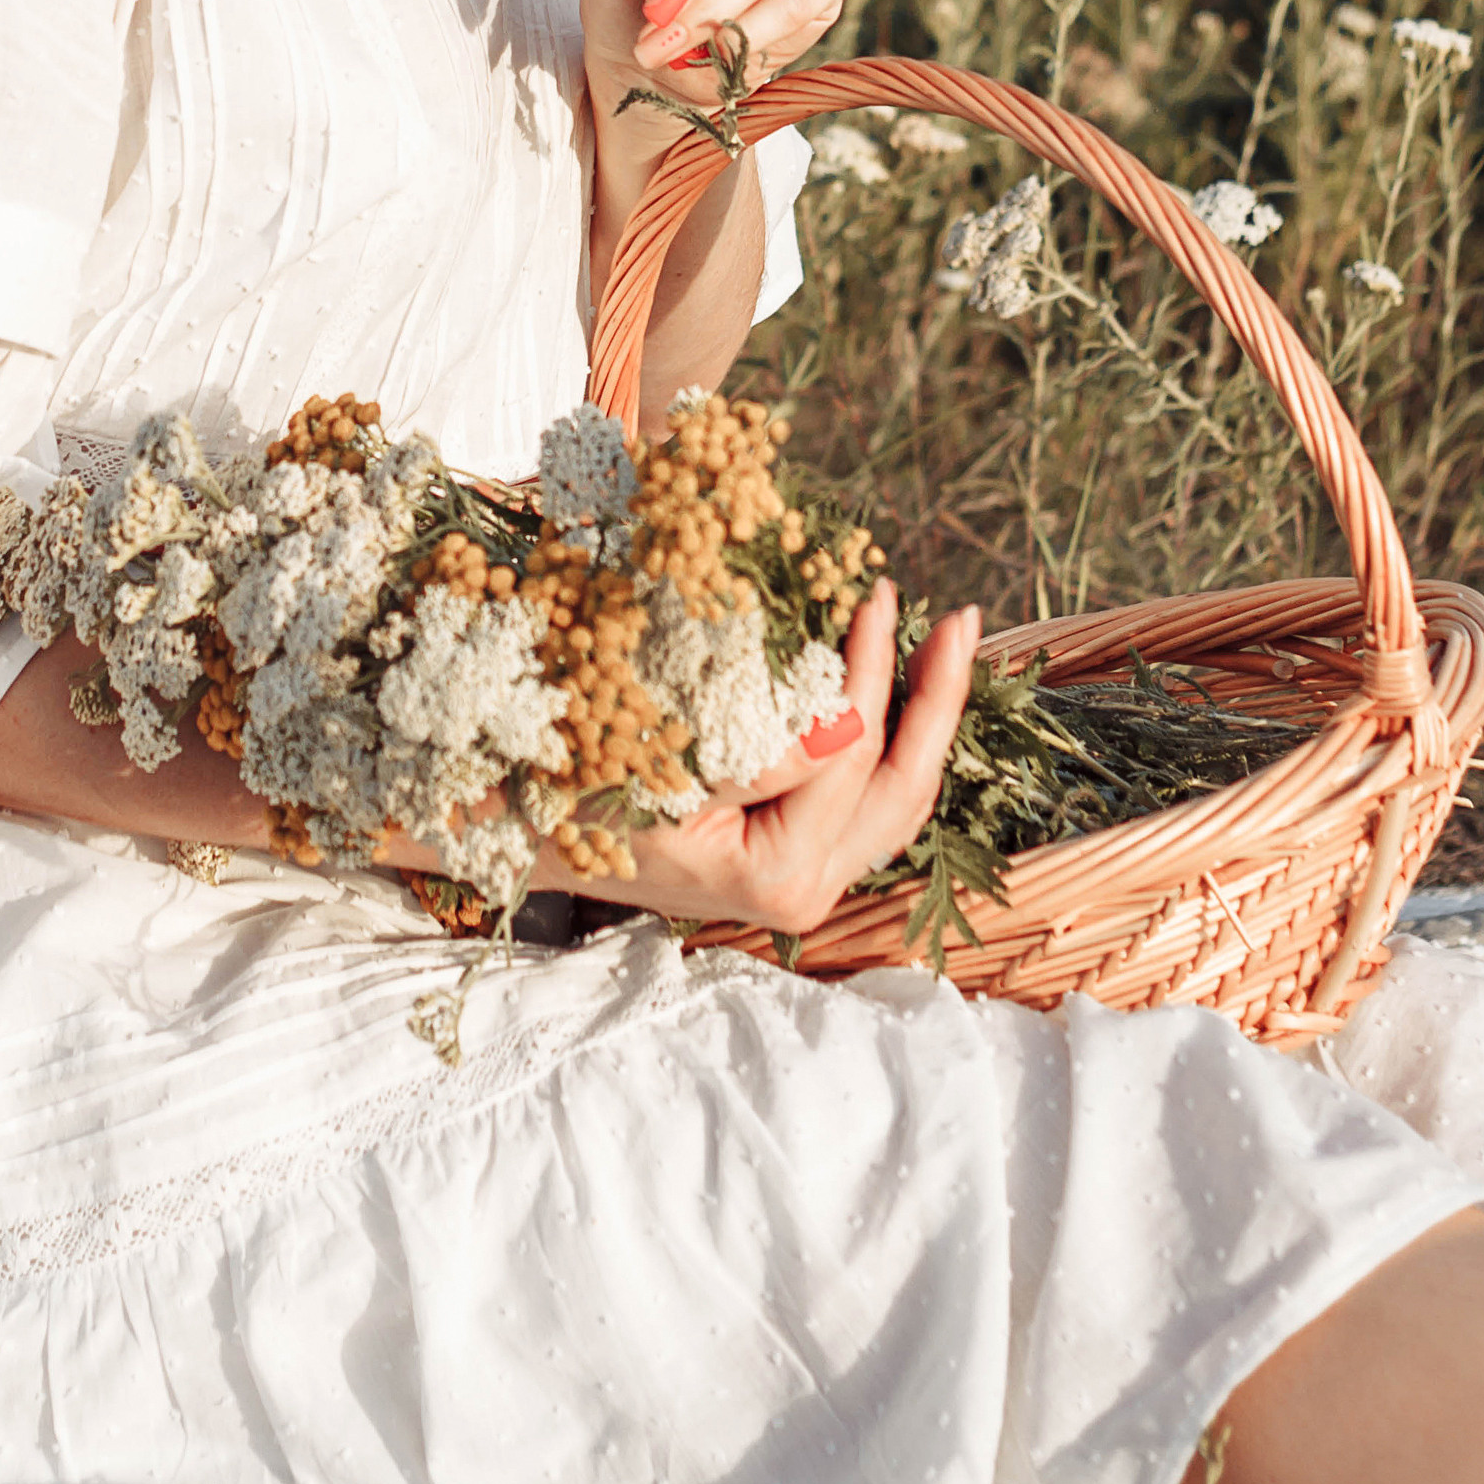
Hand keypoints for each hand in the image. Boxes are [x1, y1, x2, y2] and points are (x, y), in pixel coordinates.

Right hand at [599, 584, 980, 938]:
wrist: (521, 834)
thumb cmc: (574, 786)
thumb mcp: (658, 755)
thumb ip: (760, 751)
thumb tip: (849, 715)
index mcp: (773, 873)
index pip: (850, 752)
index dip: (869, 666)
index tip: (875, 591)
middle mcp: (804, 892)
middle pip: (901, 790)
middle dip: (937, 699)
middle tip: (961, 620)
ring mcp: (806, 884)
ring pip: (896, 803)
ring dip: (926, 719)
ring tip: (950, 644)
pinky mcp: (796, 863)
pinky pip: (867, 806)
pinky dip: (892, 744)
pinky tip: (904, 690)